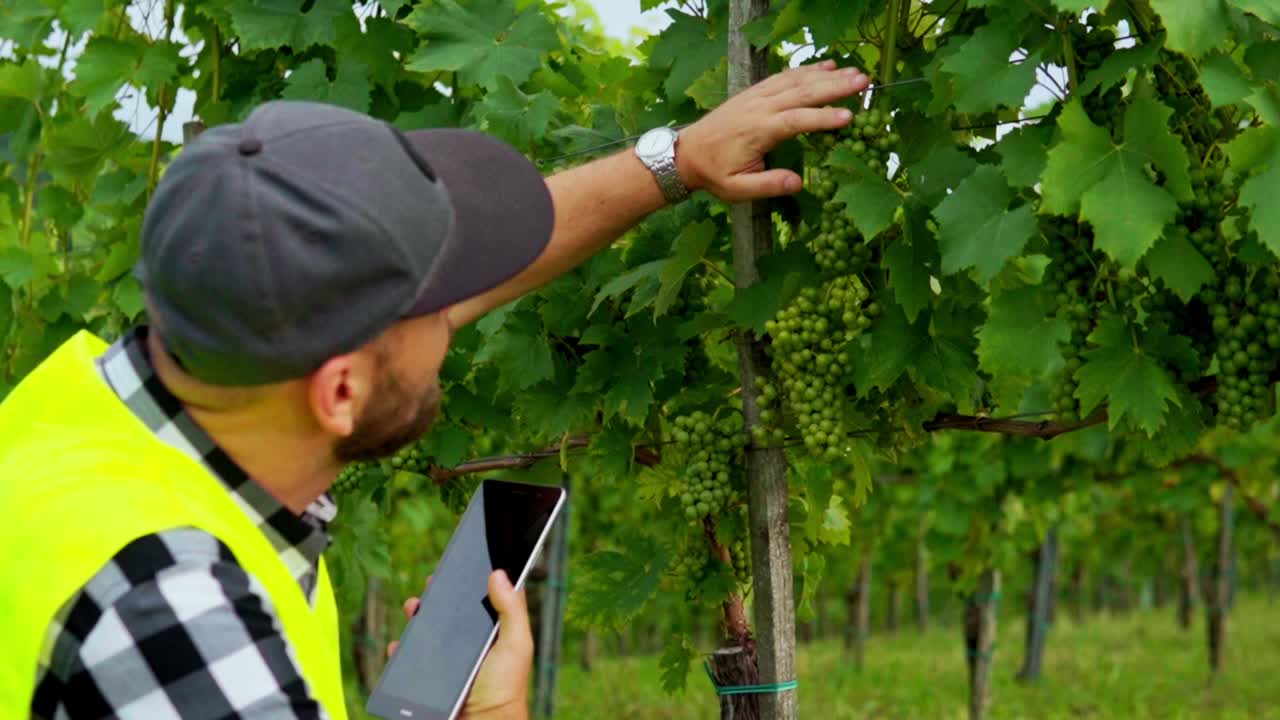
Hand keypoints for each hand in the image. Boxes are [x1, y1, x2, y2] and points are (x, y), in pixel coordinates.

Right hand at [389, 571, 533, 719]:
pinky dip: (400, 649)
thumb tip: (498, 572)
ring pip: (426, 629)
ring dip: (416, 616)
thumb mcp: (515, 645)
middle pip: (448, 610)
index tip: (458, 563)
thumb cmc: (505, 688)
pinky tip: (399, 645)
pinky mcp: (428, 675)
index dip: (469, 579)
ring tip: (413, 608)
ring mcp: (447, 658)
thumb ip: (511, 609)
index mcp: (491, 630)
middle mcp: (468, 641)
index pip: (480, 597)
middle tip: (431, 584)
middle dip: (437, 594)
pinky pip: (407, 658)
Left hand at [676, 60, 870, 202]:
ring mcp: (757, 96)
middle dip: (834, 87)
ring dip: (826, 75)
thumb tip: (799, 183)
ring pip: (795, 80)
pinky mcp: (756, 92)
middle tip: (864, 81)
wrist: (686, 153)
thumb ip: (767, 186)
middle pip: (801, 92)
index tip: (848, 117)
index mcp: (757, 131)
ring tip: (855, 72)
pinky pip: (784, 76)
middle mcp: (759, 108)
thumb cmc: (714, 174)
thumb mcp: (736, 189)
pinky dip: (807, 70)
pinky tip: (827, 66)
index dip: (822, 118)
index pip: (795, 121)